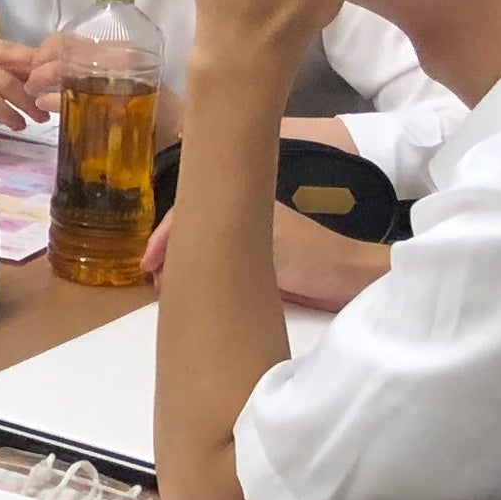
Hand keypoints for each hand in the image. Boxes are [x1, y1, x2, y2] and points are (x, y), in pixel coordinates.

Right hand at [144, 196, 392, 313]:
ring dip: (183, 265)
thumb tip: (184, 254)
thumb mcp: (267, 247)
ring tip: (167, 287)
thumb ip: (227, 247)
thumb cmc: (311, 258)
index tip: (148, 263)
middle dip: (169, 250)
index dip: (165, 235)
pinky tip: (193, 293)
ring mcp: (252, 246)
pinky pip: (220, 268)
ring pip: (206, 249)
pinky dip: (201, 278)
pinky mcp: (260, 269)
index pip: (191, 212)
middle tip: (154, 277)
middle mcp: (244, 222)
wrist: (352, 280)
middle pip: (195, 229)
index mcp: (245, 206)